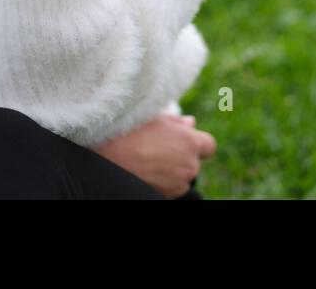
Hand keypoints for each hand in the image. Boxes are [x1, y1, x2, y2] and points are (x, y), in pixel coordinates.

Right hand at [93, 114, 216, 198]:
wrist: (105, 159)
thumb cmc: (127, 132)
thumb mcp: (153, 118)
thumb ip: (176, 122)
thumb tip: (191, 123)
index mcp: (189, 142)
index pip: (209, 145)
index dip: (196, 142)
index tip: (182, 139)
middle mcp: (189, 166)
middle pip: (194, 161)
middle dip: (182, 155)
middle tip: (157, 146)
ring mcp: (178, 184)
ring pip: (182, 176)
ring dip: (172, 170)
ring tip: (147, 159)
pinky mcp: (167, 196)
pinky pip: (171, 188)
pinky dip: (163, 182)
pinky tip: (144, 171)